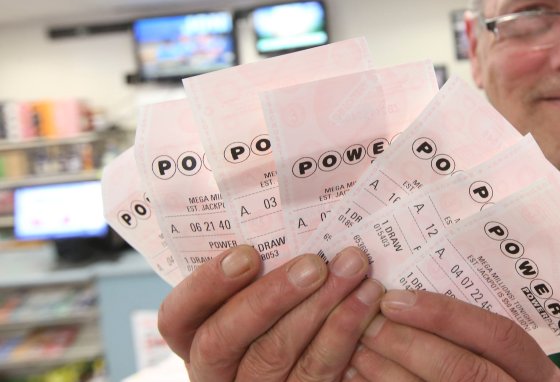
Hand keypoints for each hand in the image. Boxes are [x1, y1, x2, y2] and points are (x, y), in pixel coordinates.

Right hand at [158, 245, 383, 380]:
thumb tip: (287, 211)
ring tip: (351, 271)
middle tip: (314, 264)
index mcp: (195, 337)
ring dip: (318, 309)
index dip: (207, 286)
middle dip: (270, 297)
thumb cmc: (288, 304)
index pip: (177, 317)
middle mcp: (214, 371)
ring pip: (273, 356)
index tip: (248, 254)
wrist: (320, 358)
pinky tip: (365, 301)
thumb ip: (262, 264)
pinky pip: (315, 373)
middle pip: (223, 339)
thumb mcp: (261, 287)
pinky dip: (343, 334)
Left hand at [351, 290, 559, 381]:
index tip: (395, 299)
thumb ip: (476, 335)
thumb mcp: (504, 361)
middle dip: (409, 344)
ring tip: (356, 349)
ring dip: (387, 373)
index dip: (446, 315)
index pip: (499, 335)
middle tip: (367, 322)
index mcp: (539, 375)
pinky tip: (357, 378)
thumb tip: (413, 290)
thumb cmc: (494, 374)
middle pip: (463, 369)